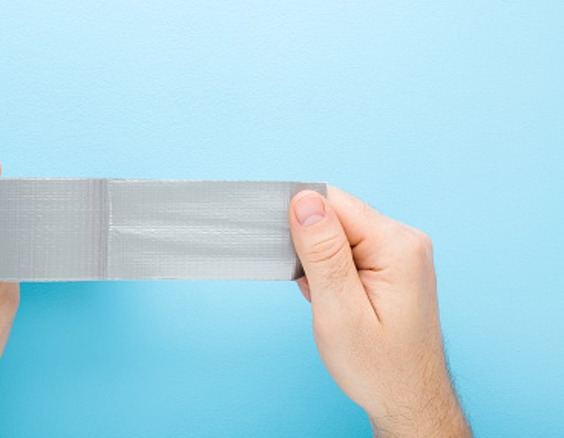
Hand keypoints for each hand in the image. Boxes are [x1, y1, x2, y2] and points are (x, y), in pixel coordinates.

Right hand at [289, 187, 470, 436]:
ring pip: (339, 233)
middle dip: (311, 248)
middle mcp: (405, 240)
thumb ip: (322, 253)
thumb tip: (304, 201)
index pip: (333, 203)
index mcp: (396, 246)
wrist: (408, 401)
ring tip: (330, 301)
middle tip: (316, 291)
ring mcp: (402, 252)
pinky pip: (349, 250)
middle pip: (336, 215)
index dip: (300, 222)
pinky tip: (337, 301)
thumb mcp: (339, 312)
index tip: (290, 255)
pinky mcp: (393, 264)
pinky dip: (331, 272)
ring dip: (321, 263)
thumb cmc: (379, 368)